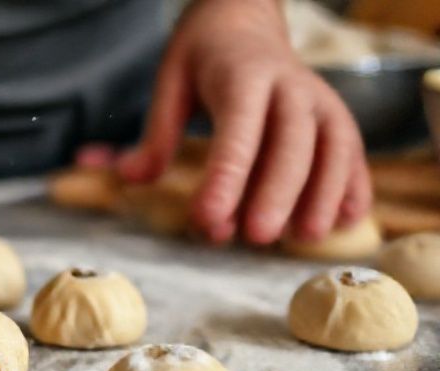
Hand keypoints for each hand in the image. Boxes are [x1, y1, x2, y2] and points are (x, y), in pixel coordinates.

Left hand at [118, 0, 371, 244]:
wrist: (246, 21)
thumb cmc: (204, 58)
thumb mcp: (171, 83)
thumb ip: (156, 135)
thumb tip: (127, 177)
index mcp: (243, 76)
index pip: (237, 129)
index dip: (224, 177)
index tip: (207, 218)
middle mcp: (290, 86)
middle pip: (292, 141)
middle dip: (277, 191)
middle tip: (258, 236)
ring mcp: (321, 101)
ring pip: (334, 146)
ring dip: (323, 195)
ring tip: (304, 237)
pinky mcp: (338, 118)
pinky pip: (353, 152)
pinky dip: (354, 185)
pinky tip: (346, 220)